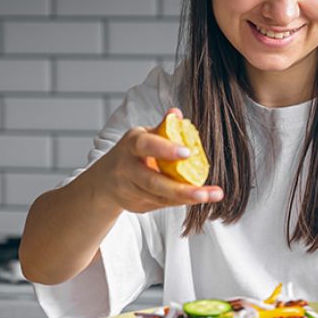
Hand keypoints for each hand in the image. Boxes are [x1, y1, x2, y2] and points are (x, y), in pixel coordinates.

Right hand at [83, 108, 222, 213]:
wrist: (105, 181)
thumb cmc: (132, 153)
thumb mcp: (143, 136)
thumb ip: (163, 128)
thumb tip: (177, 112)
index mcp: (130, 145)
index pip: (145, 145)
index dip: (165, 149)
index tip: (188, 153)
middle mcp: (127, 169)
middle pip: (153, 181)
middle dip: (180, 189)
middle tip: (205, 192)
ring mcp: (130, 190)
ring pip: (160, 197)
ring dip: (188, 198)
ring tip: (213, 195)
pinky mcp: (136, 205)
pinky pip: (162, 204)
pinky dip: (181, 201)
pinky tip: (200, 197)